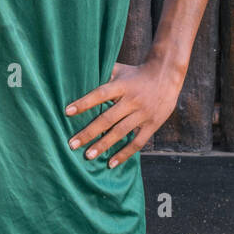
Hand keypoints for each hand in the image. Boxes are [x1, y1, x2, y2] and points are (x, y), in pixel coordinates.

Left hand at [64, 58, 183, 168]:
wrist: (166, 75)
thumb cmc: (136, 73)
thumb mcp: (120, 70)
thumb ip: (103, 75)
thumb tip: (80, 77)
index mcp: (122, 86)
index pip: (100, 94)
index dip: (84, 103)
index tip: (67, 112)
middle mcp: (132, 100)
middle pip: (107, 119)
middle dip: (89, 133)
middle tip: (72, 144)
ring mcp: (143, 113)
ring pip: (120, 132)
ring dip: (103, 145)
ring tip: (88, 156)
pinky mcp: (152, 124)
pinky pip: (137, 142)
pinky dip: (124, 154)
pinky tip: (111, 163)